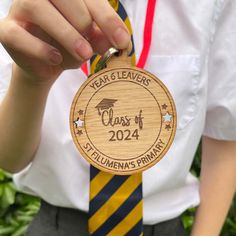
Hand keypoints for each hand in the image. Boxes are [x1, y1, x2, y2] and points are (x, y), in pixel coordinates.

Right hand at [0, 0, 130, 83]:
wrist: (44, 64)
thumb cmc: (68, 48)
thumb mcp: (90, 43)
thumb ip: (102, 38)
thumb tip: (120, 41)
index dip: (107, 19)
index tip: (123, 41)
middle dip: (84, 22)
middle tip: (93, 48)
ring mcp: (20, 10)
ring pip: (38, 7)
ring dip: (66, 33)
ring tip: (83, 54)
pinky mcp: (7, 31)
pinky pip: (18, 35)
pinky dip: (40, 48)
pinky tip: (56, 59)